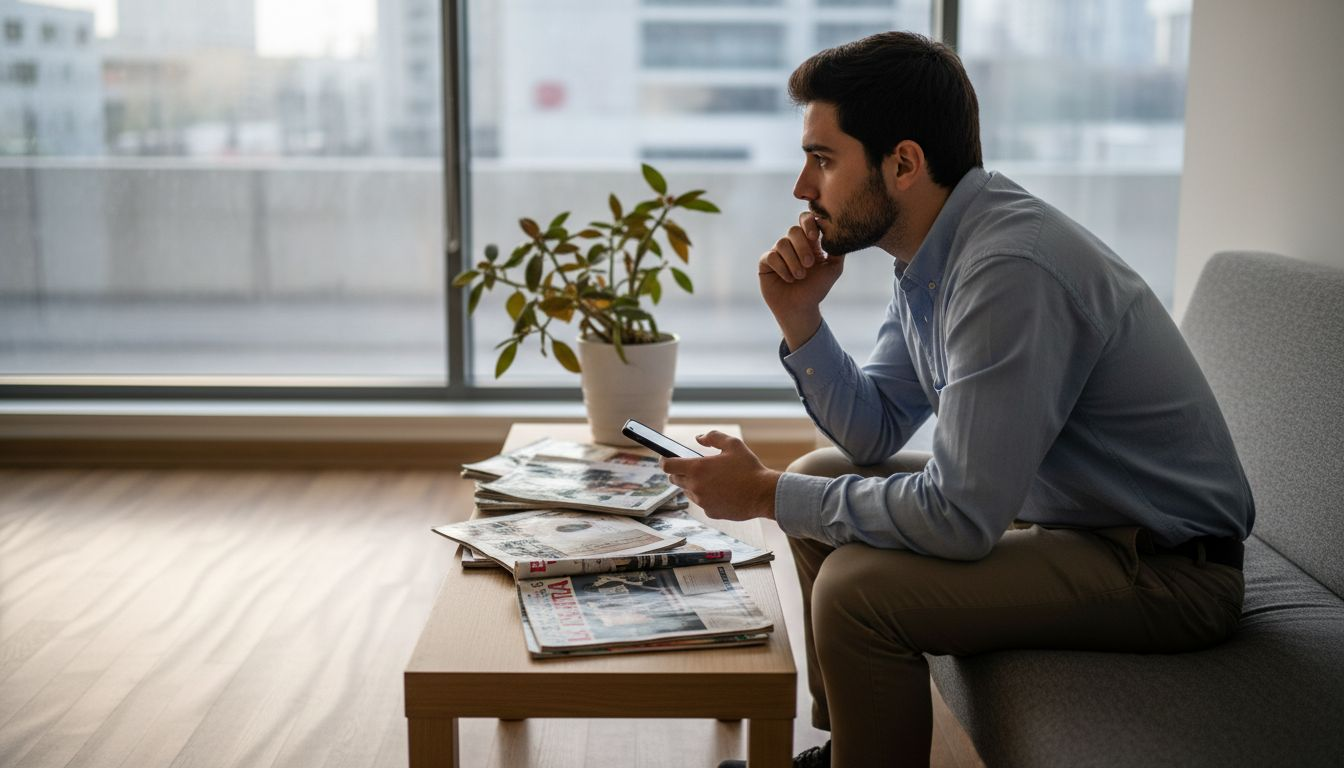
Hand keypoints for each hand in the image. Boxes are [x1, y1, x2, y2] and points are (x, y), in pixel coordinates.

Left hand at [660, 431, 780, 521]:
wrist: (764, 494)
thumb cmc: (749, 467)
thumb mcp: (733, 444)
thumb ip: (713, 437)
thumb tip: (698, 438)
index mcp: (697, 468)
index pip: (668, 466)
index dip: (664, 461)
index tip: (665, 459)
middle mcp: (696, 486)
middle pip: (674, 479)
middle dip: (679, 472)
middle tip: (690, 467)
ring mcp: (702, 501)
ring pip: (687, 491)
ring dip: (692, 484)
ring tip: (710, 479)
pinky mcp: (710, 512)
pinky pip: (701, 502)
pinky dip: (706, 496)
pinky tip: (720, 491)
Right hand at [758, 211, 845, 350]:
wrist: (800, 309)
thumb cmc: (816, 289)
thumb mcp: (833, 269)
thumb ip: (838, 250)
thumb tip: (837, 232)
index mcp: (808, 242)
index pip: (806, 220)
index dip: (809, 223)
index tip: (814, 237)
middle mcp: (792, 244)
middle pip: (793, 230)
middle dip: (802, 246)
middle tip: (809, 264)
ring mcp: (778, 252)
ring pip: (782, 243)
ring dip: (793, 261)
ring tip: (800, 276)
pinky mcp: (766, 262)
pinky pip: (771, 256)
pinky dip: (782, 268)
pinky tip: (789, 279)